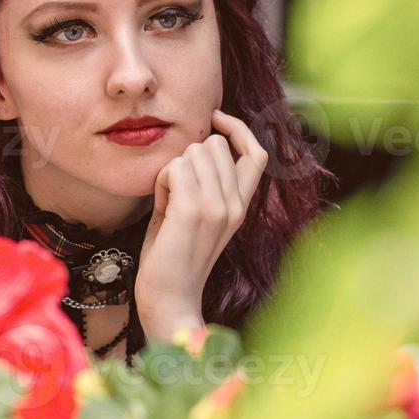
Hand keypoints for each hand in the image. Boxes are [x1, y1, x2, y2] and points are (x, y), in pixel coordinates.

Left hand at [136, 109, 267, 342]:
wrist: (169, 299)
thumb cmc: (173, 255)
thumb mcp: (197, 214)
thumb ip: (205, 183)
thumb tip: (197, 144)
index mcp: (241, 205)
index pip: (257, 153)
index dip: (238, 129)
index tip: (215, 119)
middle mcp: (236, 204)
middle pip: (215, 145)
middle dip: (188, 158)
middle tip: (175, 192)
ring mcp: (218, 207)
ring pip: (193, 152)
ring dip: (172, 171)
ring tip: (168, 203)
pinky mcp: (194, 211)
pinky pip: (174, 168)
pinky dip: (161, 181)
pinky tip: (161, 205)